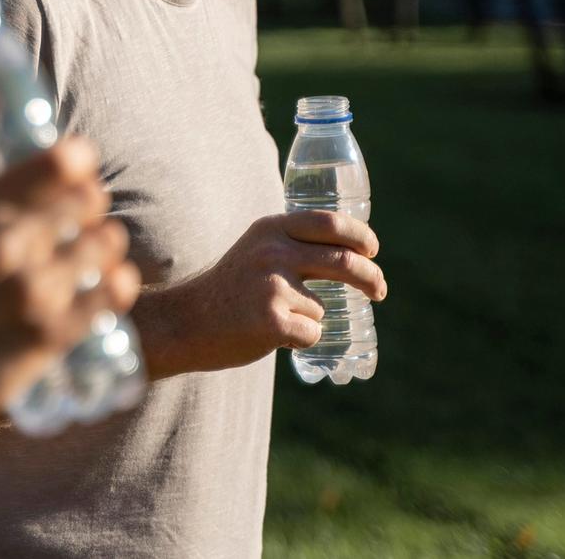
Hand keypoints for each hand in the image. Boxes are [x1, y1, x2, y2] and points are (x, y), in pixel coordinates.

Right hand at [0, 138, 139, 441]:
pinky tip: (113, 283)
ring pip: (106, 242)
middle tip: (85, 212)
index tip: (78, 164)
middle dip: (89, 201)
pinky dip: (118, 284)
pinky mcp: (54, 334)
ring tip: (99, 250)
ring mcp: (35, 291)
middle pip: (86, 198)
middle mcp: (7, 246)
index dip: (75, 159)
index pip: (53, 163)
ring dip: (106, 242)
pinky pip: (113, 293)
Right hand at [170, 210, 383, 370]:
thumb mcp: (254, 250)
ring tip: (271, 320)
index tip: (372, 250)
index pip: (329, 222)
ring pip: (322, 307)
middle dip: (371, 278)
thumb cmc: (227, 290)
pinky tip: (269, 336)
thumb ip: (289, 245)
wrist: (184, 323)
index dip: (360, 235)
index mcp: (270, 228)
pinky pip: (312, 333)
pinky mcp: (273, 321)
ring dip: (308, 319)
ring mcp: (274, 286)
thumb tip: (348, 253)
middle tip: (379, 291)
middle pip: (344, 261)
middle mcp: (273, 251)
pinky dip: (299, 341)